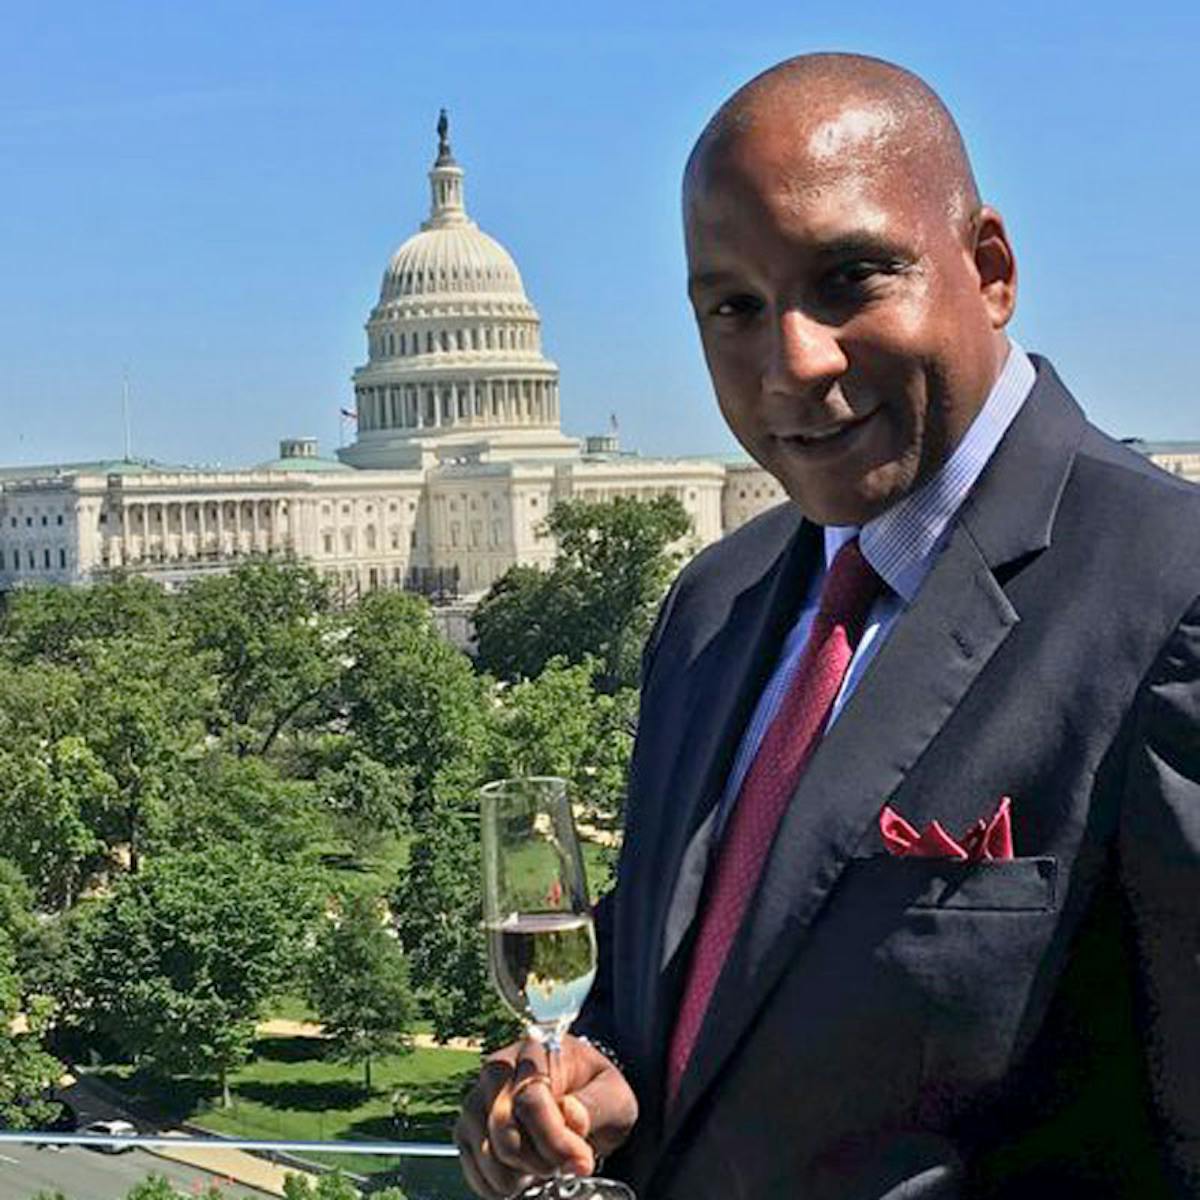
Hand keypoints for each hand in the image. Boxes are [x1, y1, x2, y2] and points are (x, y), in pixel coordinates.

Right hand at [455, 1034, 638, 1198]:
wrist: (577, 1096)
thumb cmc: (594, 1093)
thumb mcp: (613, 1095)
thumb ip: (596, 1105)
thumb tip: (570, 1115)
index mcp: (535, 1051)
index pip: (531, 1101)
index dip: (556, 1141)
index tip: (582, 1162)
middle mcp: (497, 1070)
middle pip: (504, 1130)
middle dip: (539, 1161)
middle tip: (563, 1166)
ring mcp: (477, 1099)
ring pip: (488, 1154)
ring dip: (521, 1176)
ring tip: (545, 1167)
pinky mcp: (466, 1129)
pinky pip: (474, 1171)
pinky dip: (500, 1186)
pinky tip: (524, 1175)